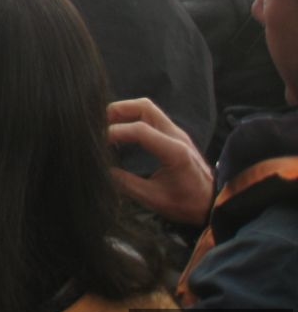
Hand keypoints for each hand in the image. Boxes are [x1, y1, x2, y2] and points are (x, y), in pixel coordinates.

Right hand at [107, 97, 213, 226]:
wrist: (215, 204)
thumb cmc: (187, 204)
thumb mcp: (154, 198)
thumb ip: (126, 183)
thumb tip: (101, 170)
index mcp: (174, 151)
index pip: (139, 129)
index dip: (115, 132)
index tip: (97, 141)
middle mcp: (176, 135)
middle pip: (144, 107)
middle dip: (118, 110)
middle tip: (99, 124)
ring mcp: (177, 132)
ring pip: (147, 108)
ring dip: (125, 112)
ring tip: (107, 125)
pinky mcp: (175, 135)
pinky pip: (151, 117)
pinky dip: (132, 118)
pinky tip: (122, 131)